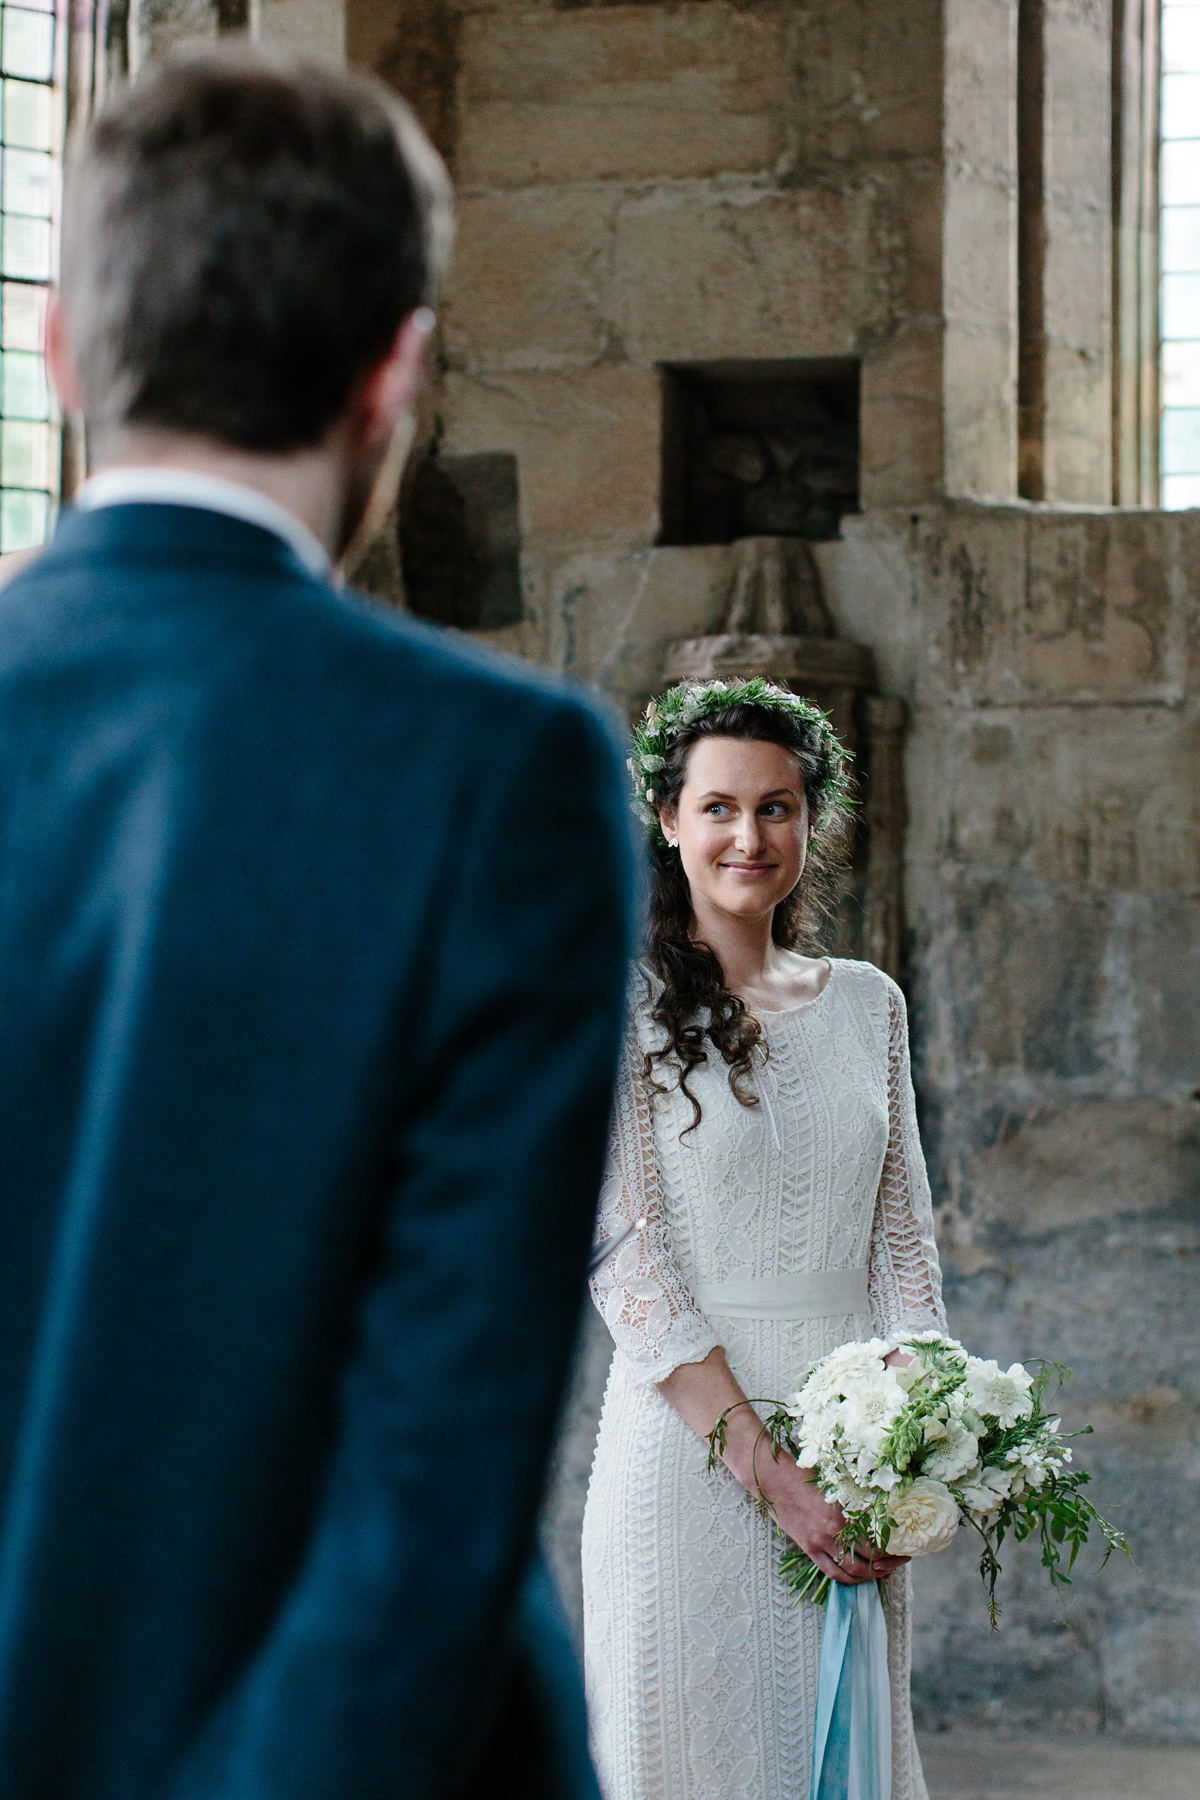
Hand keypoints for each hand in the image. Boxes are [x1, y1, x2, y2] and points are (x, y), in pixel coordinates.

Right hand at [757, 1457, 909, 1586]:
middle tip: (896, 1565)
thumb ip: (855, 1500)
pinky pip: (830, 1572)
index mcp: (846, 1514)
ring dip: (869, 1577)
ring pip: (851, 1571)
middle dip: (887, 1567)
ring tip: (879, 1574)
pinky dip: (846, 1579)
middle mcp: (834, 1532)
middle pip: (869, 1561)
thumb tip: (879, 1511)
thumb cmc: (806, 1476)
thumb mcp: (837, 1485)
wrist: (775, 1480)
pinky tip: (855, 1578)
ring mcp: (820, 1543)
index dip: (893, 1551)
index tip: (903, 1550)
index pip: (877, 1542)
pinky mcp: (808, 1548)